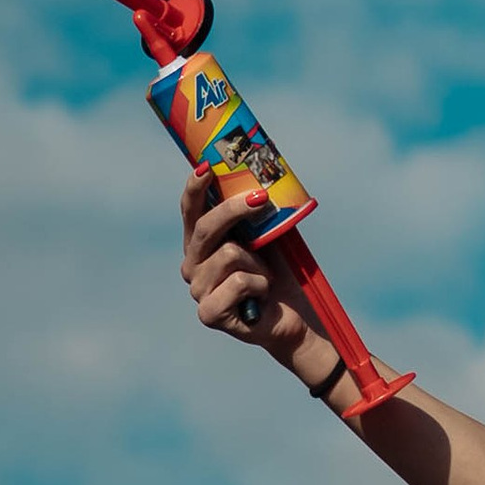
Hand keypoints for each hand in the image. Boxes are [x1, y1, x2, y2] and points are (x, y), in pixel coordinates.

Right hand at [178, 173, 333, 386]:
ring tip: (264, 278)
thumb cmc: (279, 273)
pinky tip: (259, 299)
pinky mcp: (208, 313)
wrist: (293, 317)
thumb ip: (253, 214)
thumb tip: (258, 180)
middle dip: (235, 209)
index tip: (206, 167)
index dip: (195, 188)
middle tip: (262, 197)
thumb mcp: (266, 236)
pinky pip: (239, 282)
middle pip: (206, 227)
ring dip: (260, 264)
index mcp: (202, 244)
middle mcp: (192, 265)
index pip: (191, 211)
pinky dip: (260, 286)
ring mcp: (197, 290)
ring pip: (230, 254)